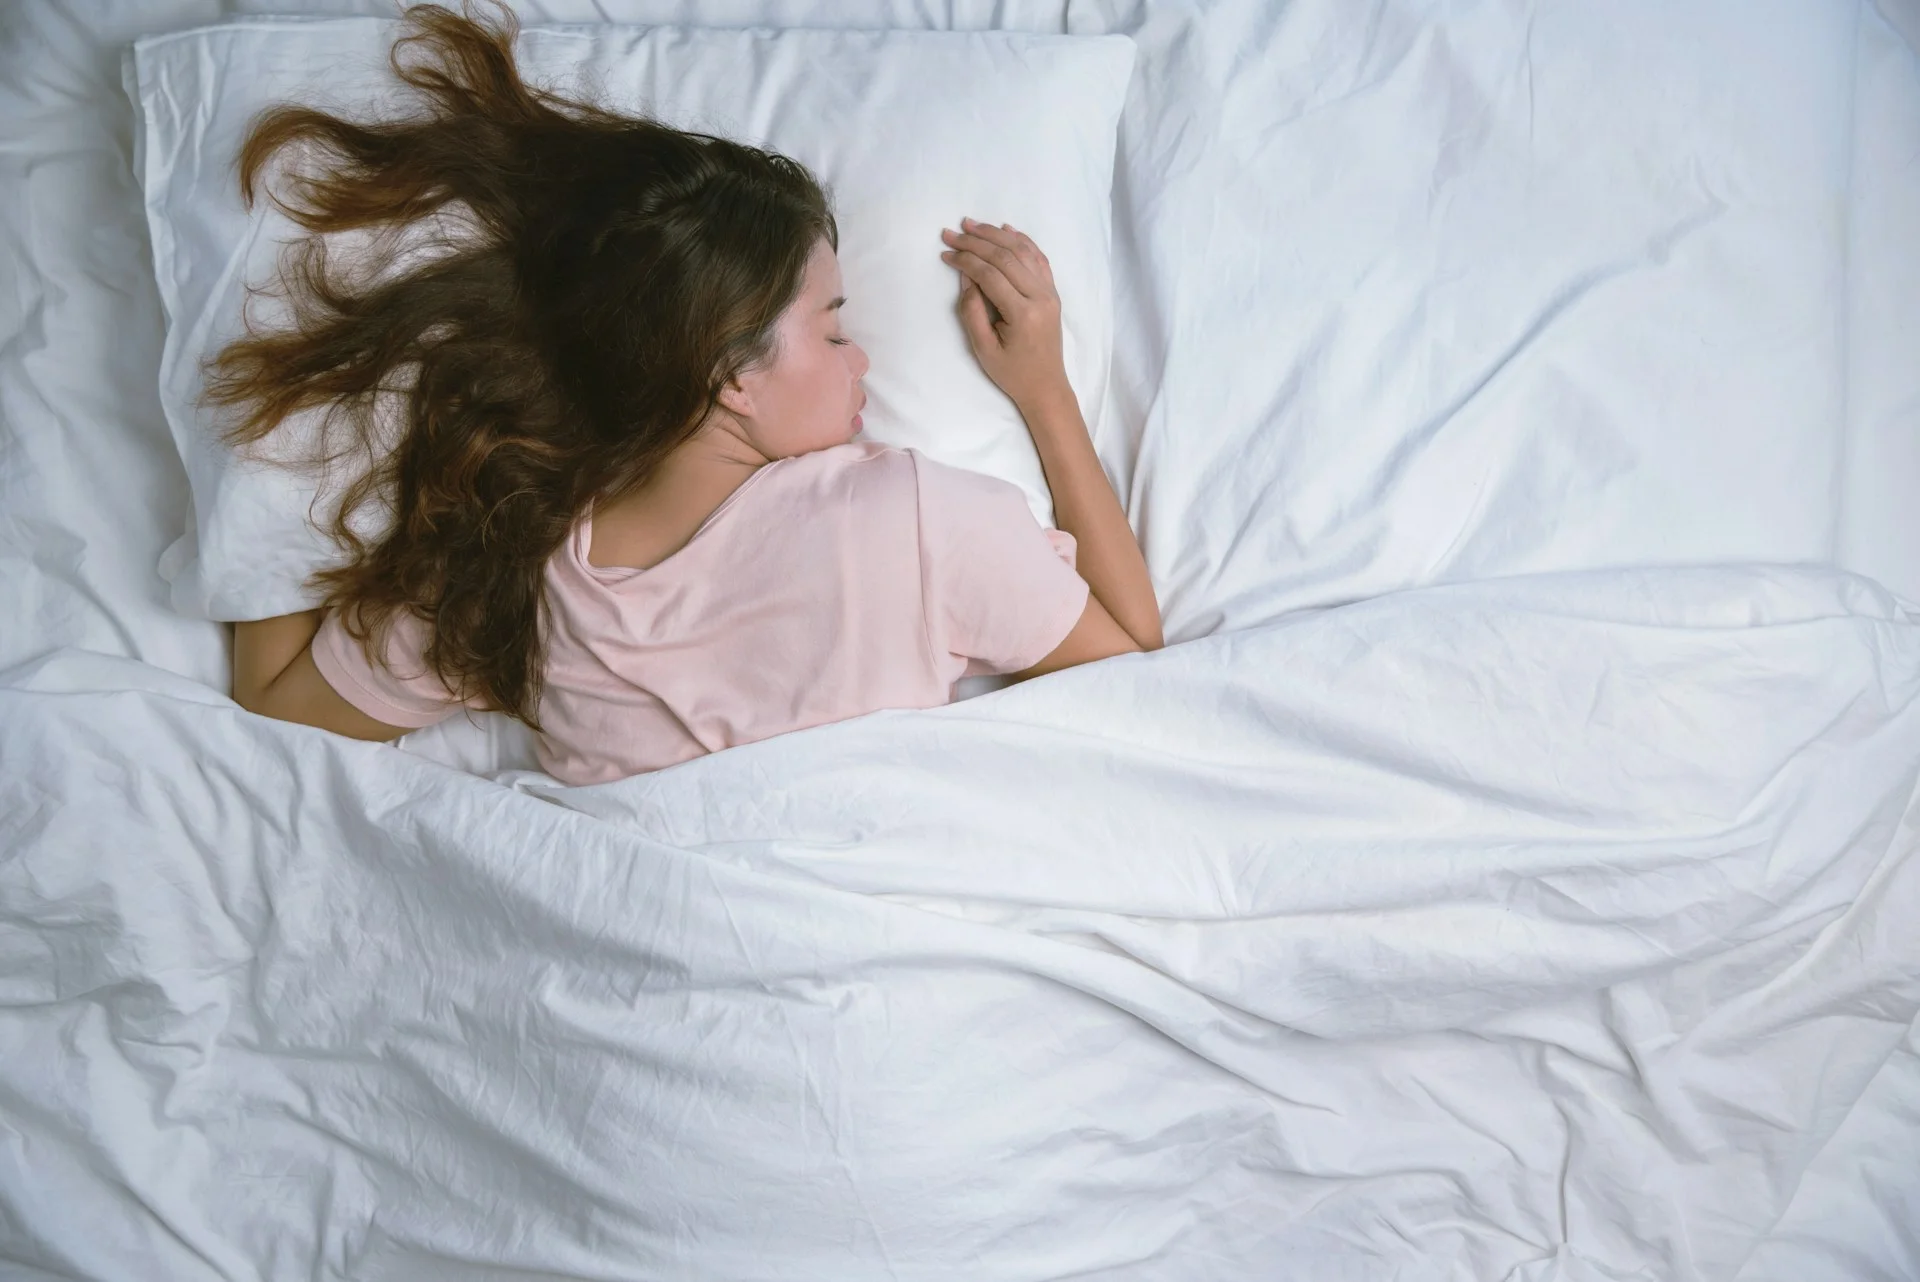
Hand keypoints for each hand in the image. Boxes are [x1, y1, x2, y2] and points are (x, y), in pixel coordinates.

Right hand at [940, 218, 1069, 411]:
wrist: (1046, 386)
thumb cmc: (1012, 373)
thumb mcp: (983, 348)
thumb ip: (971, 311)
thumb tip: (966, 275)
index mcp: (1023, 313)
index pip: (990, 275)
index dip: (966, 260)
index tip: (946, 253)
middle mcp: (1041, 296)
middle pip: (1006, 257)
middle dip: (976, 242)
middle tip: (951, 232)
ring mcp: (1050, 292)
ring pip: (1023, 251)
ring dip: (996, 234)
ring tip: (972, 225)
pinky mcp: (1052, 291)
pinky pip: (1038, 258)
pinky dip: (1022, 240)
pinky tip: (1005, 228)